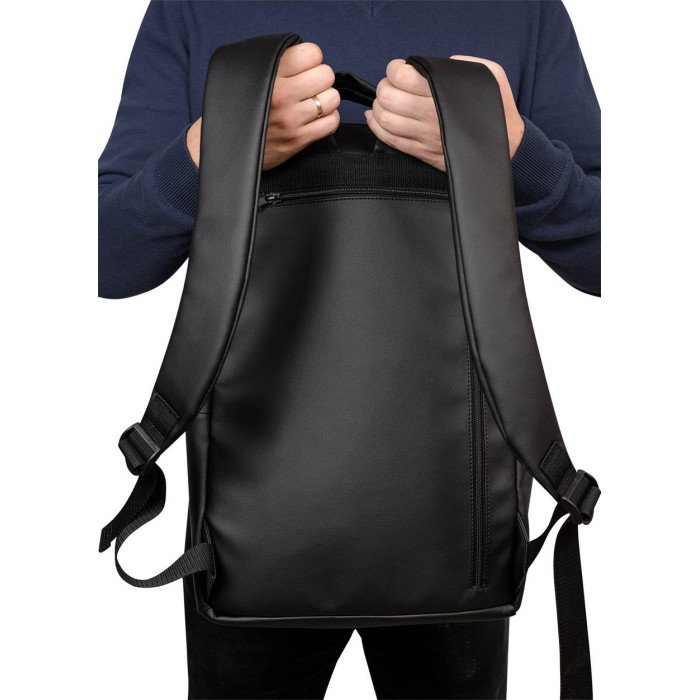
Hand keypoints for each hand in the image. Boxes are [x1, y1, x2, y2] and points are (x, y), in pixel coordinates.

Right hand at [186, 43, 339, 170]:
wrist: (228, 145)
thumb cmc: (240, 108)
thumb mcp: (250, 74)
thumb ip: (275, 61)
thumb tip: (303, 56)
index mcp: (270, 74)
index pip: (311, 53)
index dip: (311, 59)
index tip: (304, 67)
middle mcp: (282, 96)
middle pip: (326, 75)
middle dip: (320, 79)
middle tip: (309, 86)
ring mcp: (291, 119)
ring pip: (332, 98)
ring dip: (326, 100)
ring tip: (312, 103)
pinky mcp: (298, 140)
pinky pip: (332, 122)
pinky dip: (328, 119)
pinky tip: (315, 119)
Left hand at [365, 57, 524, 170]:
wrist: (507, 149)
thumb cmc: (496, 110)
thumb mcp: (488, 75)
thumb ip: (461, 65)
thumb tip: (438, 66)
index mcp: (442, 93)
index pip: (401, 76)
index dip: (394, 69)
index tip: (399, 70)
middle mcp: (430, 115)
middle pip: (387, 98)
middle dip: (384, 87)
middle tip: (391, 86)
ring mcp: (423, 136)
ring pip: (384, 120)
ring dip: (378, 108)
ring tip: (385, 102)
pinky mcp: (421, 152)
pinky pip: (390, 140)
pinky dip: (378, 127)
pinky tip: (378, 119)